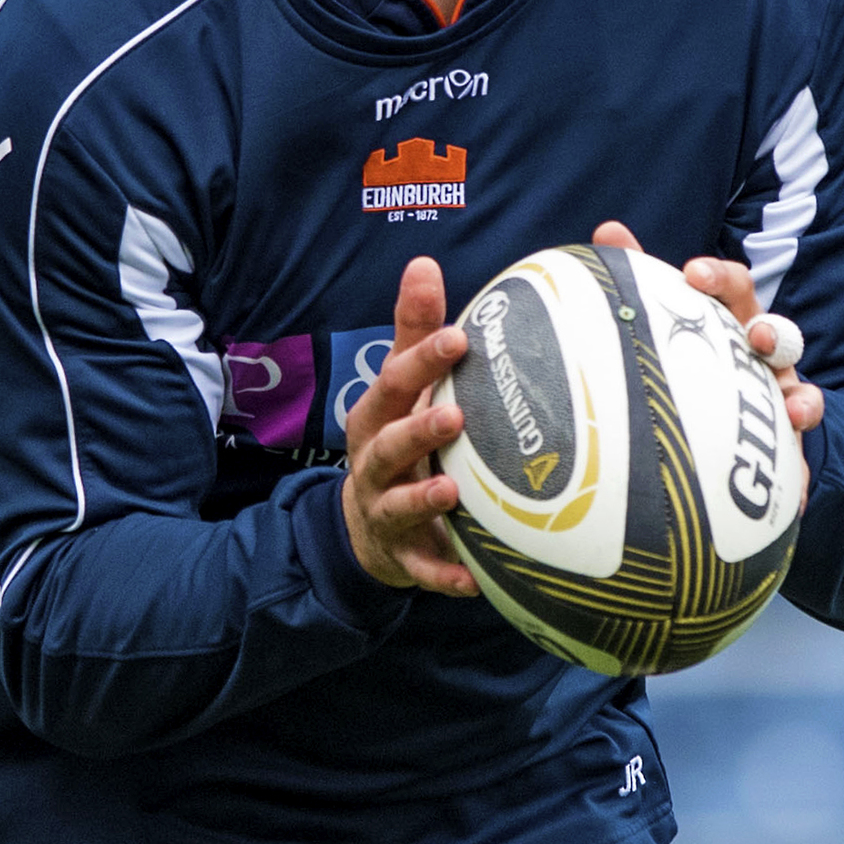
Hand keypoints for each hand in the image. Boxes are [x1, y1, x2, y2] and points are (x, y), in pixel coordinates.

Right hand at [338, 255, 479, 594]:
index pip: (396, 382)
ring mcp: (386, 512)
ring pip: (400, 506)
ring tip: (453, 493)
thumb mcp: (403, 386)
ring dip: (424, 500)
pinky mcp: (405, 557)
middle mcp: (375, 462)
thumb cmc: (401, 436)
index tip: (459, 336)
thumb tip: (423, 263)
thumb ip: (415, 330)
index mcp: (378, 416)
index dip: (422, 359)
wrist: (370, 524)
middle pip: (389, 444)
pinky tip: (474, 581)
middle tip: (456, 416)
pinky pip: (424, 570)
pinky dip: (445, 575)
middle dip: (418, 430)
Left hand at [591, 221, 821, 506]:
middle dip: (774, 333)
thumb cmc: (692, 367)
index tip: (693, 274)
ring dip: (803, 400)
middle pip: (778, 334)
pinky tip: (795, 496)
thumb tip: (608, 226)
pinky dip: (800, 477)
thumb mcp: (669, 328)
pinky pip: (801, 464)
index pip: (731, 289)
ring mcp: (782, 401)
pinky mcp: (790, 450)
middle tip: (759, 338)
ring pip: (803, 394)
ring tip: (796, 412)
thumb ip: (639, 281)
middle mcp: (764, 358)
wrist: (724, 431)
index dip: (719, 279)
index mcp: (730, 322)